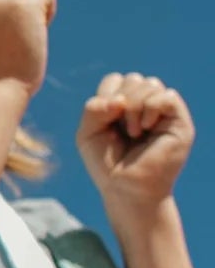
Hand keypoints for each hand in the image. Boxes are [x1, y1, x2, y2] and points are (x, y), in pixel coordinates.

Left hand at [77, 73, 193, 218]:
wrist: (125, 189)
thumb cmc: (107, 164)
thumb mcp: (88, 132)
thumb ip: (94, 108)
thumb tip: (120, 99)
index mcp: (124, 105)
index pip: (115, 80)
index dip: (105, 96)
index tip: (104, 121)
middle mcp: (145, 106)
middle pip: (133, 78)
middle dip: (120, 100)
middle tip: (121, 129)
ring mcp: (163, 113)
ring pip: (150, 83)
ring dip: (134, 107)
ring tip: (133, 133)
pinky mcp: (179, 122)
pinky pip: (168, 96)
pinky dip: (151, 108)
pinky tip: (146, 127)